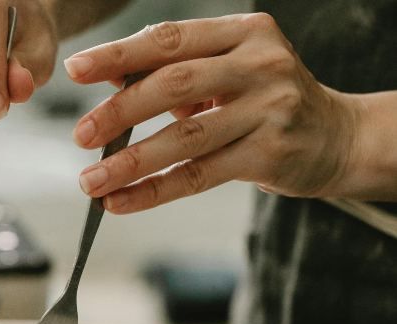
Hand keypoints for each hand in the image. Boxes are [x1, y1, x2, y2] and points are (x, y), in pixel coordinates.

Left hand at [65, 13, 360, 213]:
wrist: (336, 137)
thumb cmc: (265, 100)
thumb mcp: (227, 70)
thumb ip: (174, 70)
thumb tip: (108, 79)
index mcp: (244, 33)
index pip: (170, 38)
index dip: (119, 55)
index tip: (75, 70)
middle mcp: (260, 65)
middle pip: (175, 84)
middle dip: (120, 111)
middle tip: (80, 134)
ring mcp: (269, 110)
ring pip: (185, 137)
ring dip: (130, 162)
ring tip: (91, 182)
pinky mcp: (270, 155)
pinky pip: (199, 176)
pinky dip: (154, 191)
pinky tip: (121, 202)